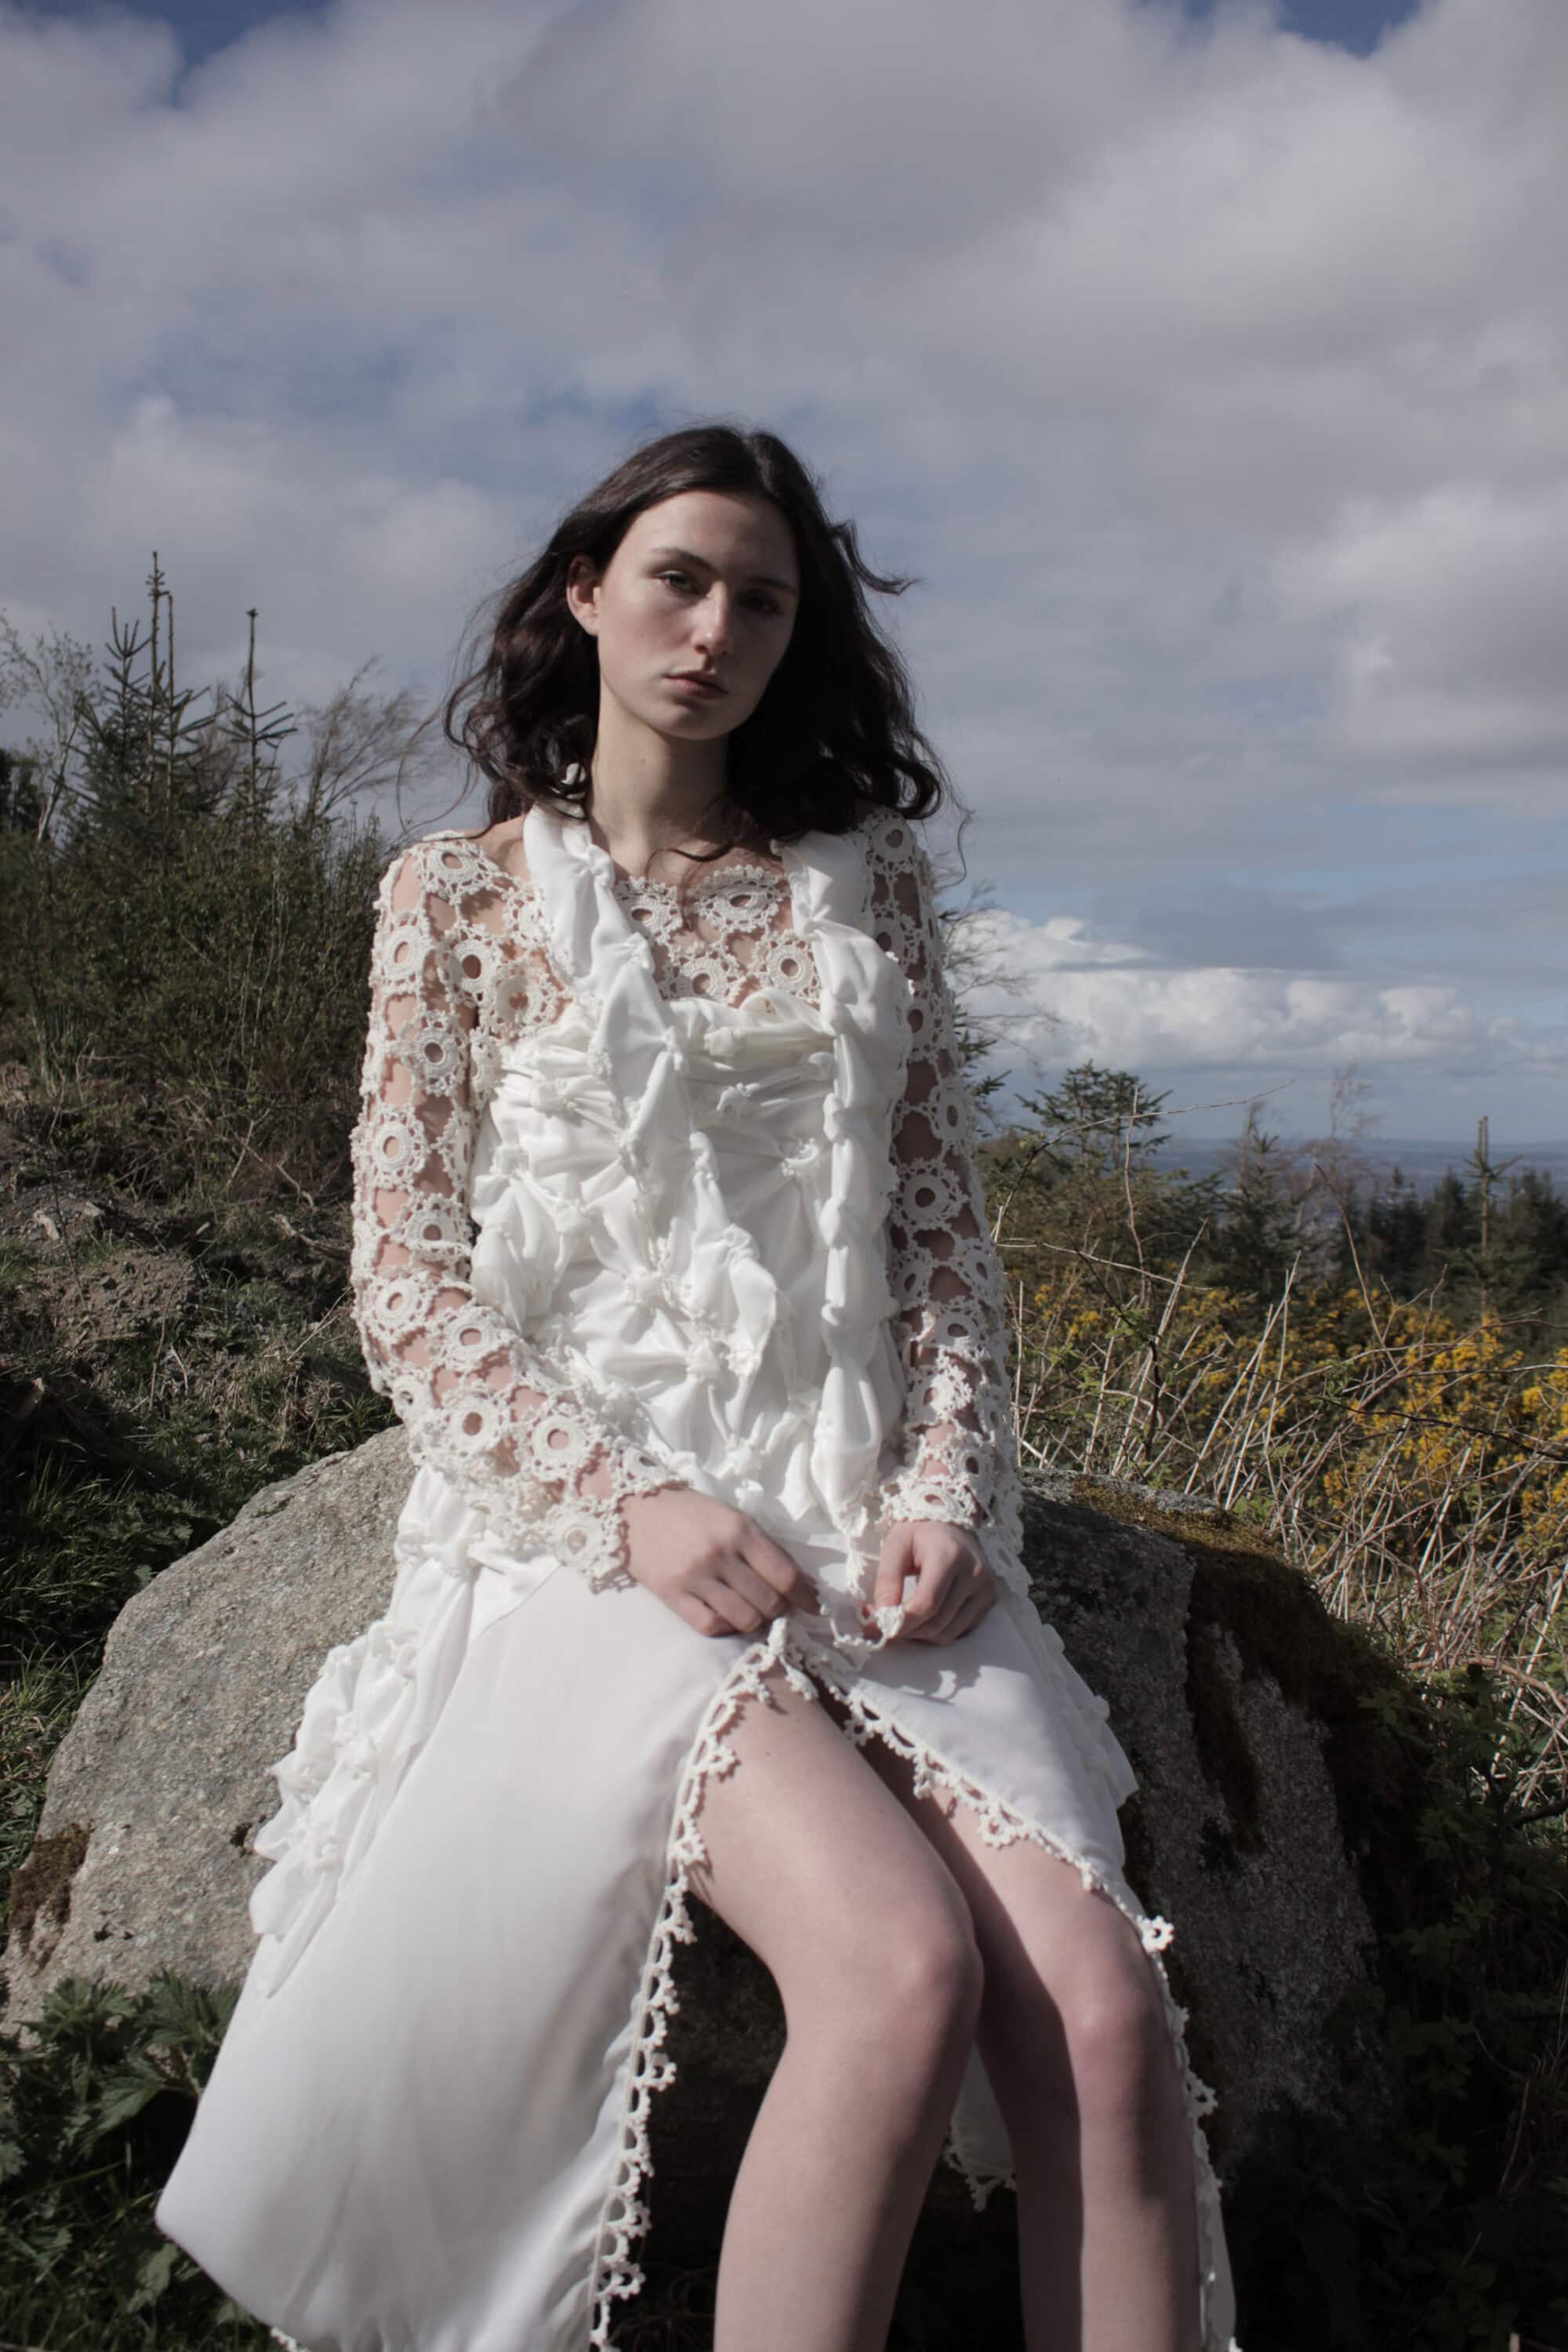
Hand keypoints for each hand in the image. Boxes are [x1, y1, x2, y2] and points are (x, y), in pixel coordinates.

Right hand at [620, 1486, 817, 1637]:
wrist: (633, 1506)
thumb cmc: (689, 1511)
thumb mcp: (731, 1517)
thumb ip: (762, 1547)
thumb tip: (800, 1583)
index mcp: (740, 1529)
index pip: (785, 1574)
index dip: (805, 1596)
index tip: (814, 1606)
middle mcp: (720, 1554)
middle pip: (768, 1601)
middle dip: (779, 1610)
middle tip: (774, 1606)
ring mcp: (695, 1576)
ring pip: (744, 1619)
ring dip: (754, 1621)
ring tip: (750, 1612)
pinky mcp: (672, 1594)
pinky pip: (711, 1626)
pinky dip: (726, 1628)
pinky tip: (726, 1617)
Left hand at [870, 1520, 995, 1644]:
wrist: (951, 1523)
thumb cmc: (920, 1533)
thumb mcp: (896, 1546)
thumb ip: (887, 1581)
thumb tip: (882, 1616)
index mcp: (949, 1556)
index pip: (927, 1604)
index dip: (900, 1622)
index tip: (877, 1628)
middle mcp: (974, 1574)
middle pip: (937, 1623)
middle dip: (906, 1631)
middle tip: (884, 1626)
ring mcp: (985, 1589)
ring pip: (948, 1633)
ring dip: (920, 1636)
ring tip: (903, 1620)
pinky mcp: (989, 1599)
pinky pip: (960, 1631)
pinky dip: (938, 1632)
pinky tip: (924, 1618)